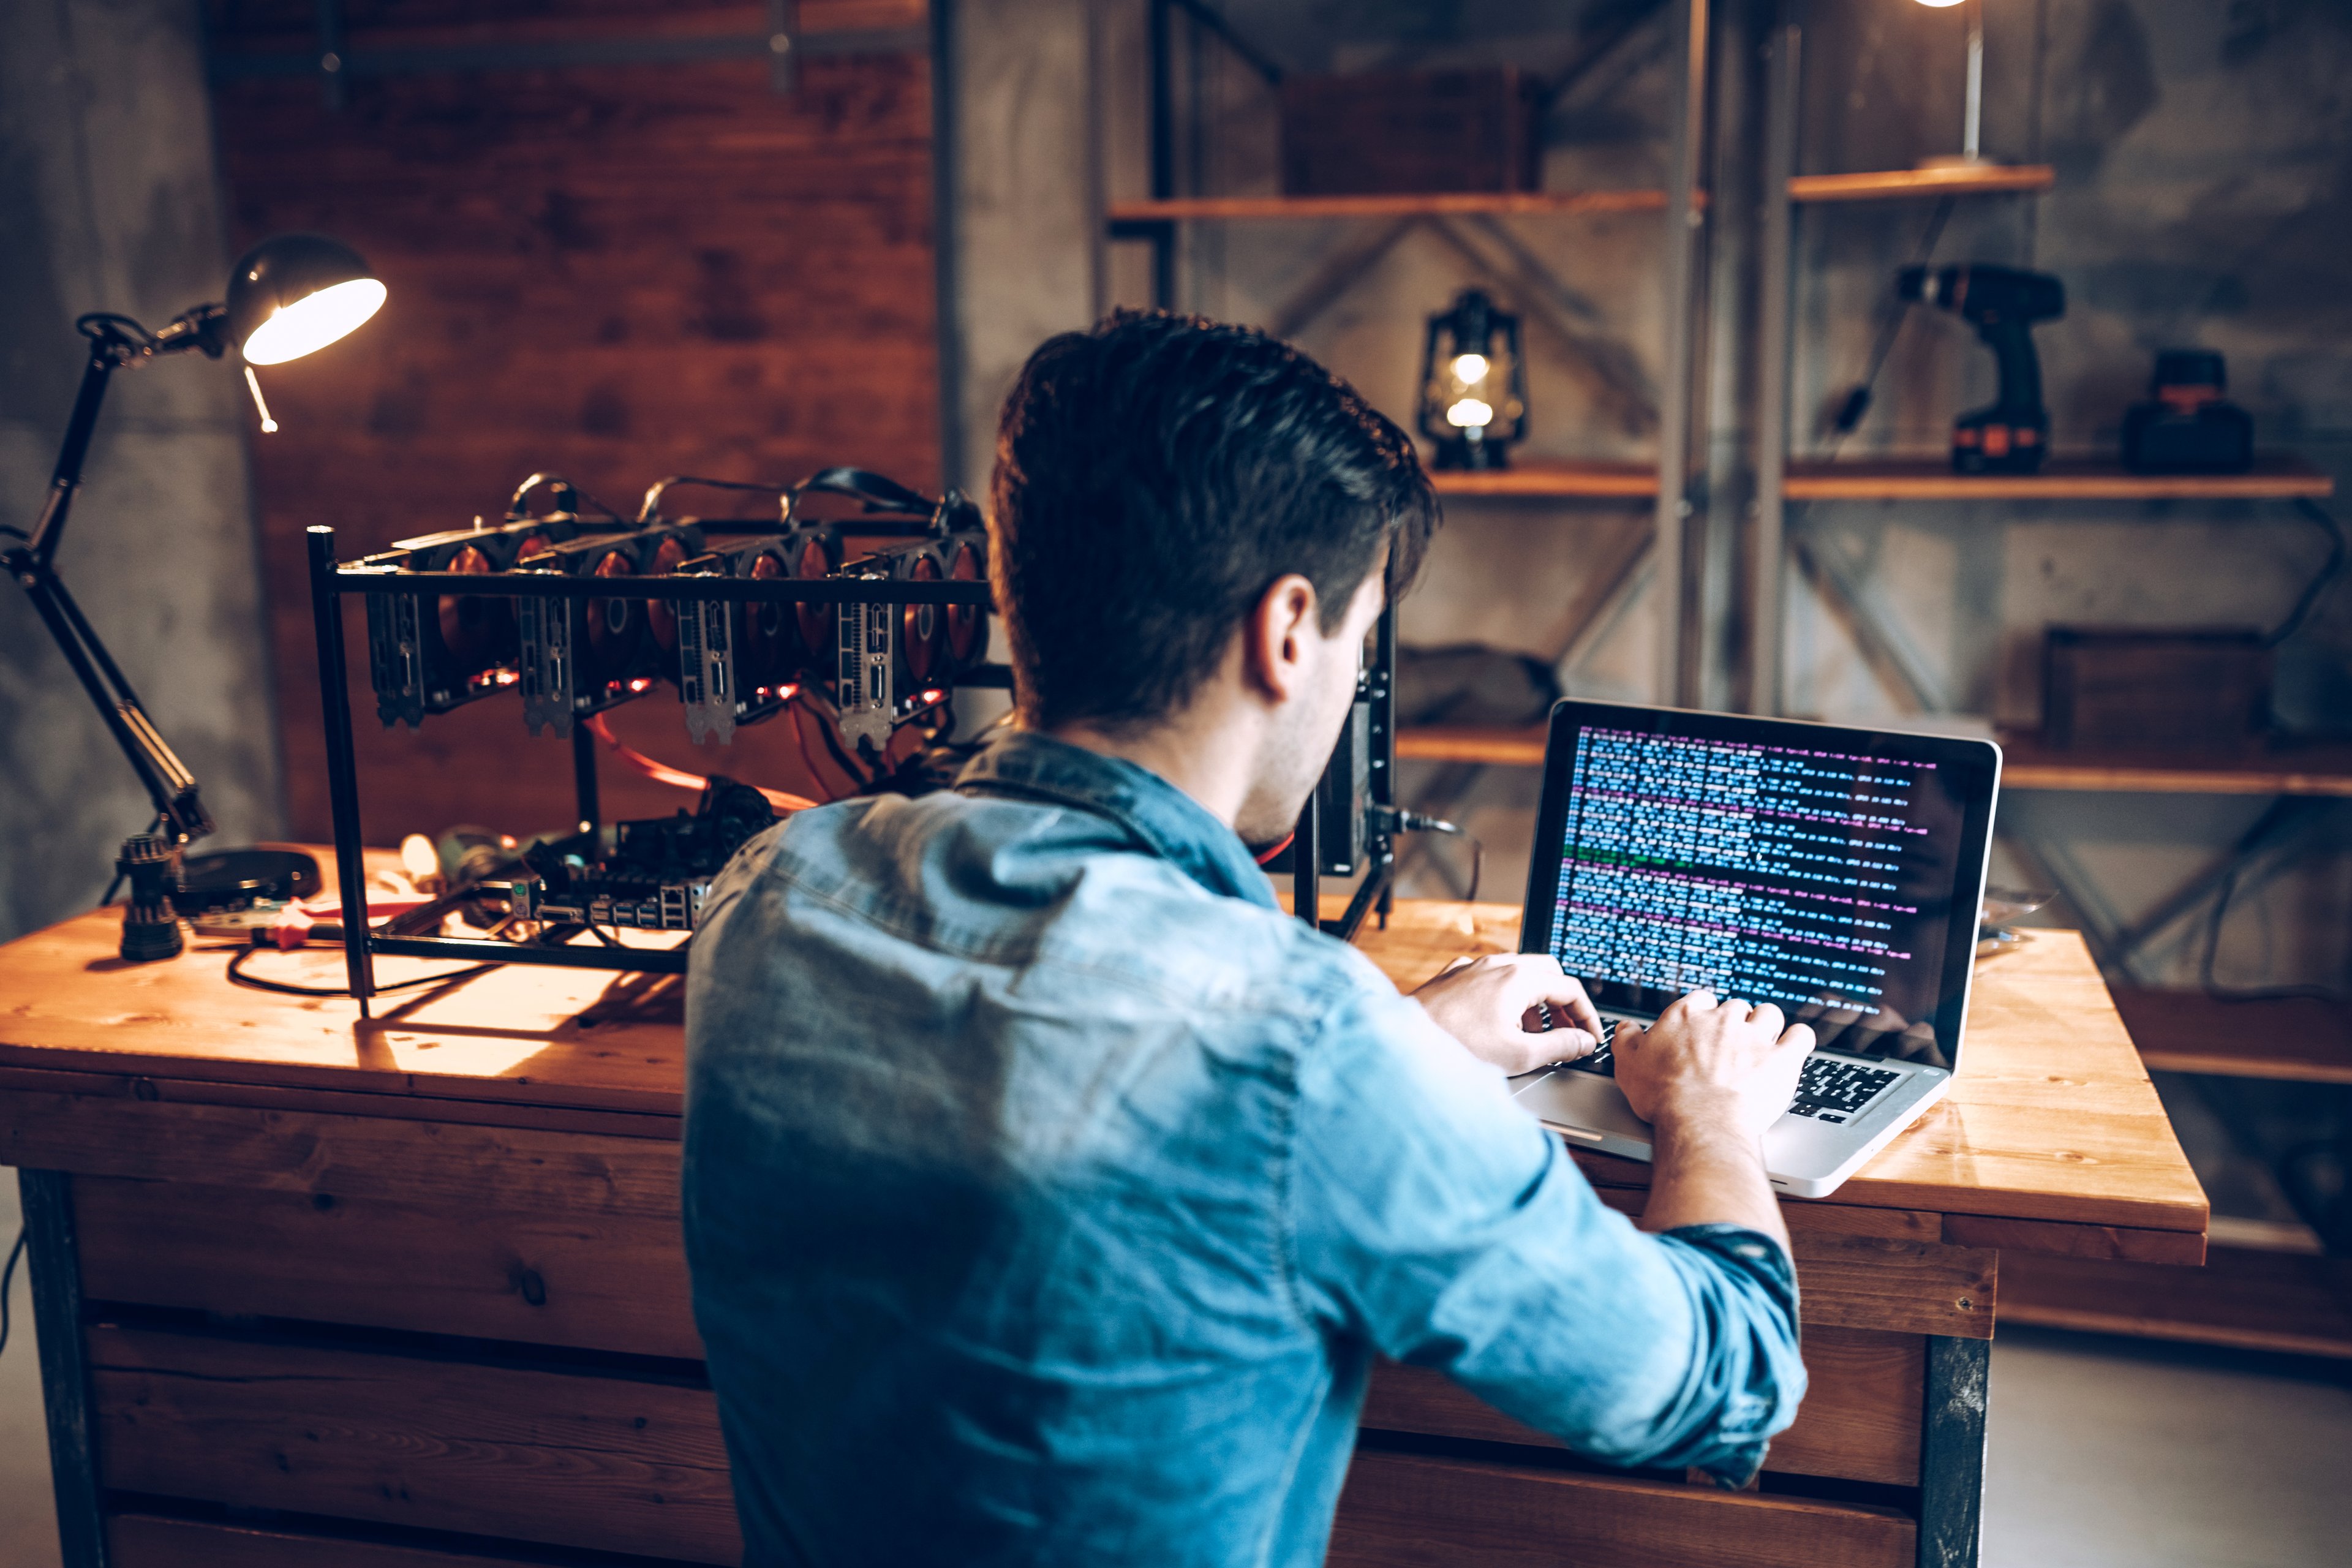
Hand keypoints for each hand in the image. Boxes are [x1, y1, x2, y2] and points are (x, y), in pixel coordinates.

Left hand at [1412, 954, 1604, 1075]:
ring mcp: (1470, 968)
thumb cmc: (1455, 1048)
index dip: (1587, 1015)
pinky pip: (1489, 980)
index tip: (1590, 1037)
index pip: (1569, 988)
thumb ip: (1559, 1046)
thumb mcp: (1519, 1055)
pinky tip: (1497, 1025)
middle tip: (1567, 1031)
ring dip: (1533, 1002)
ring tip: (1533, 1035)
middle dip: (1561, 1003)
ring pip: (1516, 974)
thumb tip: (1583, 1042)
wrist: (1402, 1045)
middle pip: (1546, 973)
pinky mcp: (1451, 978)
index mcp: (1517, 977)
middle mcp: (1494, 965)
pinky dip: (1505, 999)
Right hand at [1612, 991, 1812, 1142]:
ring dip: (1768, 1025)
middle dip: (1736, 1023)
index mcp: (1687, 1016)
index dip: (1704, 1015)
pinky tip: (1794, 1046)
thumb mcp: (1628, 1065)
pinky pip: (1801, 1036)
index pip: (1702, 1001)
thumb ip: (1626, 1040)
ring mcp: (1755, 1038)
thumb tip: (1626, 1028)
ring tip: (1763, 1042)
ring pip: (1770, 1014)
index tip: (1702, 1031)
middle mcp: (1723, 1020)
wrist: (1699, 1123)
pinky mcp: (1782, 1059)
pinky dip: (1799, 1039)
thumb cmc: (1663, 1097)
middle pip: (1737, 1007)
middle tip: (1731, 1045)